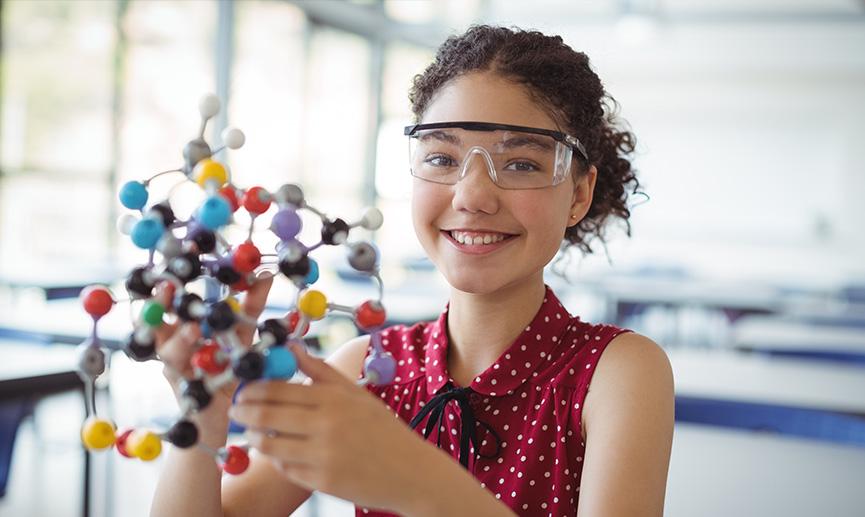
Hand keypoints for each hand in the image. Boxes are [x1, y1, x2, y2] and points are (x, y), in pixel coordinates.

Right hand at [153, 273, 273, 440]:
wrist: (231, 416)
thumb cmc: (232, 370)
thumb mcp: (243, 335)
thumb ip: (251, 306)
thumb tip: (265, 273)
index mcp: (182, 328)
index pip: (172, 299)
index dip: (174, 277)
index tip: (183, 252)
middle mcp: (171, 347)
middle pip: (156, 321)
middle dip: (161, 304)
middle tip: (169, 286)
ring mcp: (175, 371)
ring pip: (167, 352)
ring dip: (179, 339)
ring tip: (194, 328)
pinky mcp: (185, 394)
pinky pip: (186, 382)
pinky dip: (195, 375)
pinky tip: (204, 367)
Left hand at [230, 343, 428, 512]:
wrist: (410, 472)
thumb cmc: (382, 429)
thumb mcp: (355, 393)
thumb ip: (320, 370)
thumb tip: (292, 346)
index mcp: (333, 398)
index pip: (277, 389)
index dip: (252, 388)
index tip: (242, 389)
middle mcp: (325, 425)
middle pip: (266, 416)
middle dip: (244, 412)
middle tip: (237, 411)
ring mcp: (322, 455)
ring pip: (269, 445)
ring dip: (255, 438)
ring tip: (255, 433)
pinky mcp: (321, 481)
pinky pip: (285, 469)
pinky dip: (278, 460)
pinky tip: (282, 453)